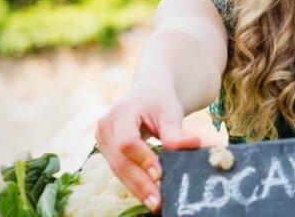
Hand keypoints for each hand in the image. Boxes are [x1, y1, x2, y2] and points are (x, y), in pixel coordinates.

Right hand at [94, 81, 201, 210]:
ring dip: (137, 188)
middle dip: (141, 184)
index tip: (160, 174)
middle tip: (158, 202)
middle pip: (121, 161)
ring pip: (119, 170)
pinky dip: (134, 183)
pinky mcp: (106, 151)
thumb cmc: (160, 100)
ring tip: (156, 204)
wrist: (147, 91)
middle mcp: (105, 127)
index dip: (143, 159)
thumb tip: (192, 146)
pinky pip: (120, 170)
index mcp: (120, 112)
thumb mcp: (170, 112)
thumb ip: (175, 133)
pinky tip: (149, 195)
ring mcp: (102, 140)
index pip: (128, 141)